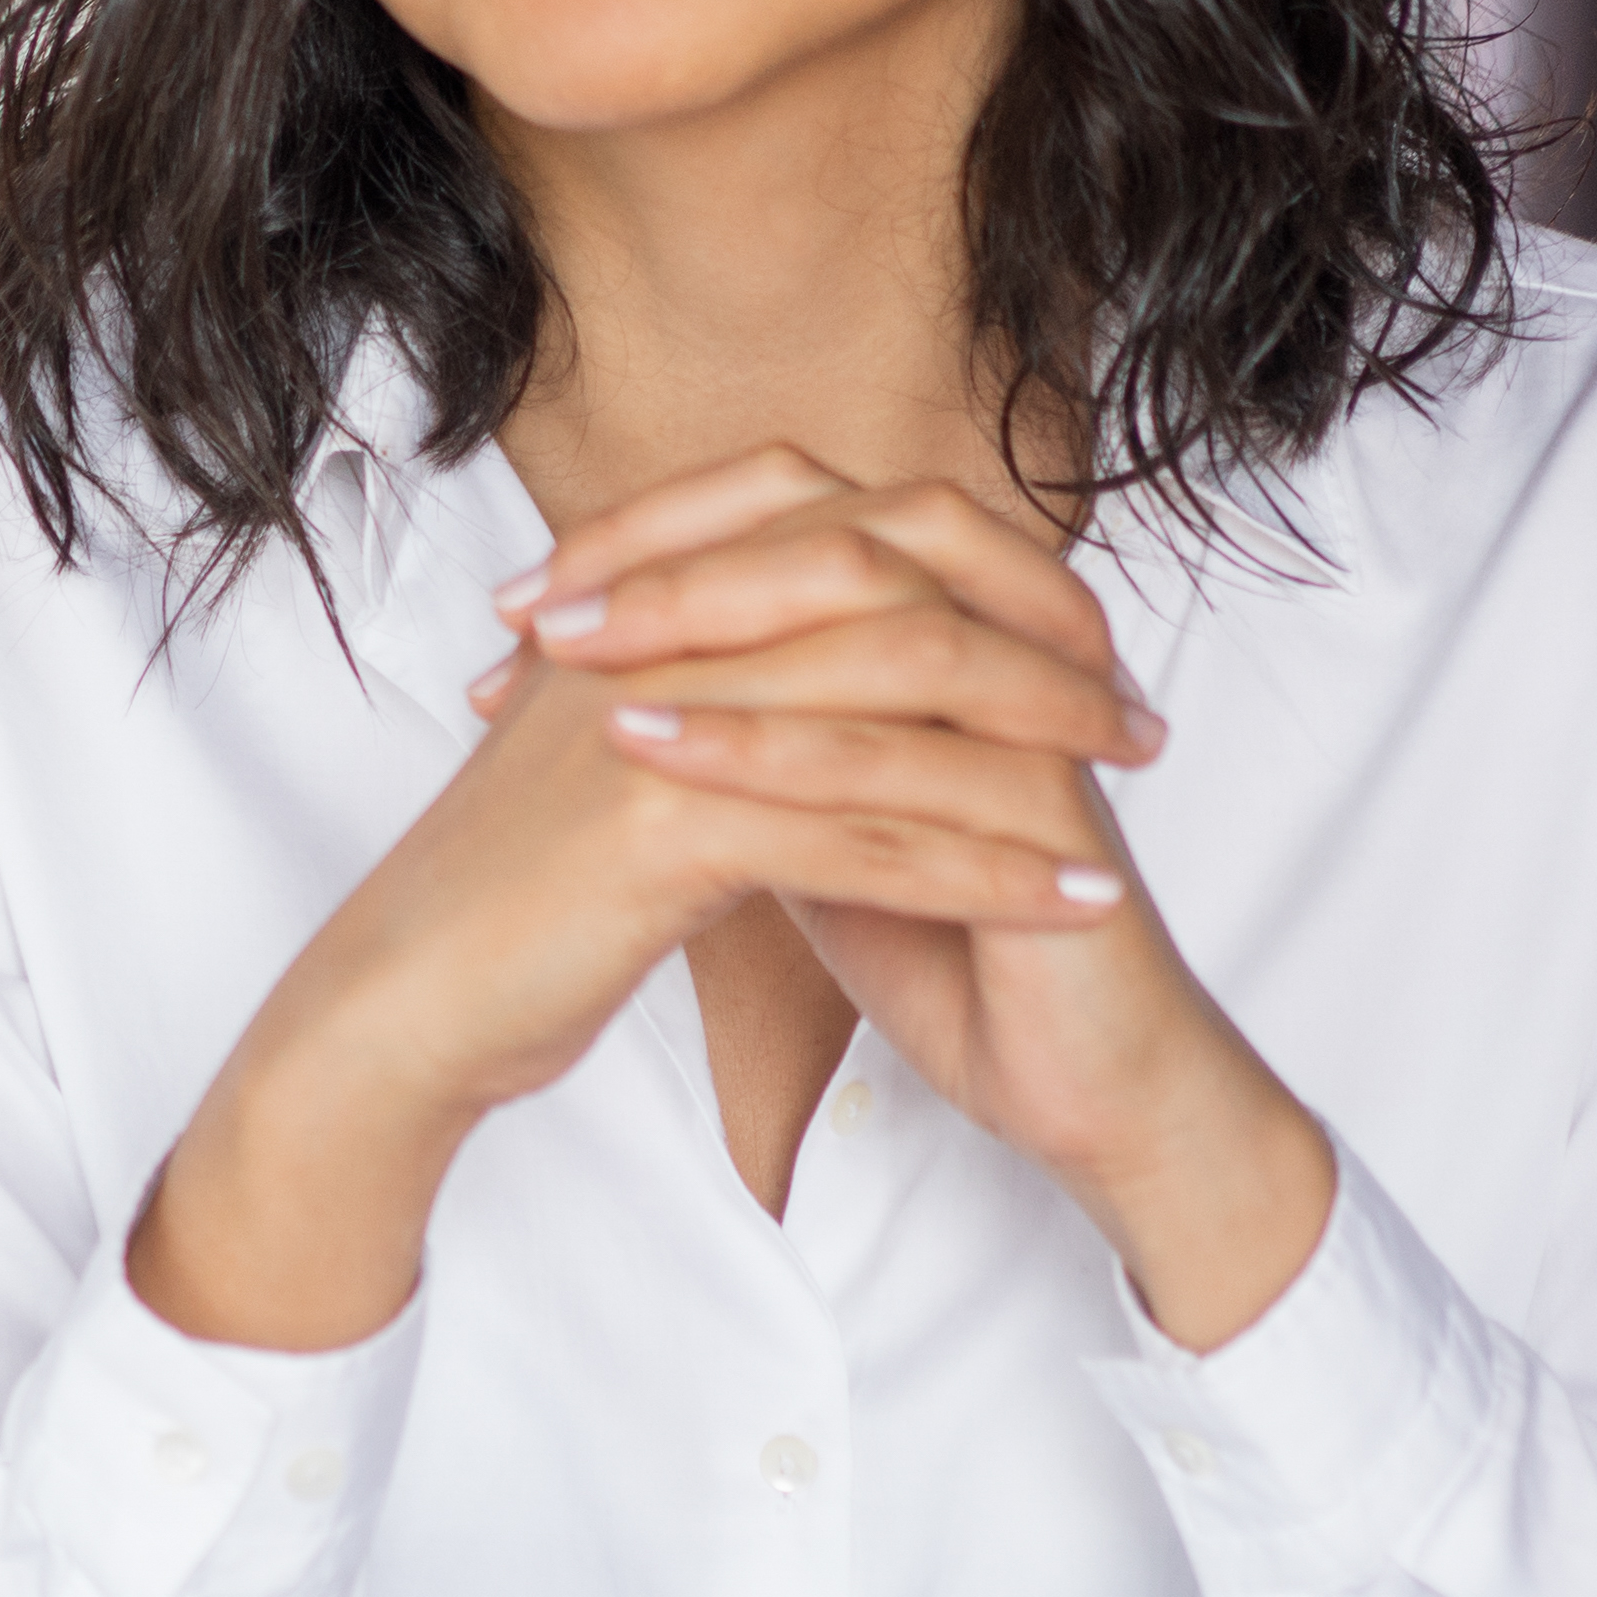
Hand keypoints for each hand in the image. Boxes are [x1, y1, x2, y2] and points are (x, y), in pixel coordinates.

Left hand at [512, 449, 1333, 1346]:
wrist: (1069, 1080)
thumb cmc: (947, 948)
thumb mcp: (812, 818)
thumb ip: (752, 732)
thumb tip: (622, 675)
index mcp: (951, 628)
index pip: (804, 515)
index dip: (662, 537)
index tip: (527, 592)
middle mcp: (1002, 644)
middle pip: (839, 530)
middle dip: (677, 556)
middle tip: (538, 603)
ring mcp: (1035, 713)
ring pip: (869, 619)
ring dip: (706, 626)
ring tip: (570, 657)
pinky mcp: (1047, 803)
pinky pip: (900, 747)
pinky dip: (769, 740)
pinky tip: (656, 749)